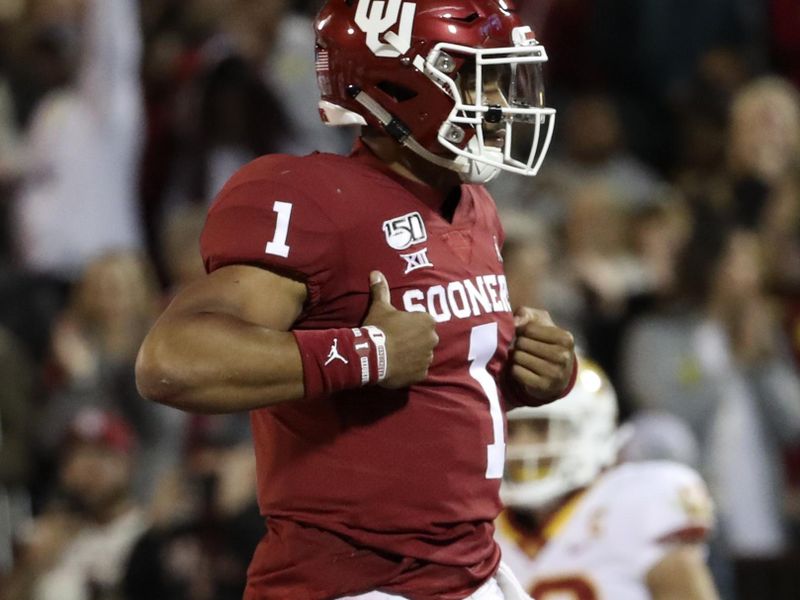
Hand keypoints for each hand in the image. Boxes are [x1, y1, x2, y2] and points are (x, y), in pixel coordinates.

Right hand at [363, 271, 437, 388]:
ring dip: (413, 355)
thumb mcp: (379, 307)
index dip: (410, 324)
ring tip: (395, 355)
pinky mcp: (421, 374)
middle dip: (414, 340)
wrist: (372, 356)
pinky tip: (397, 367)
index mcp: (427, 321)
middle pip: (425, 338)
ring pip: (422, 355)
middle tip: (395, 341)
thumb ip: (381, 290)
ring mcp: (427, 358)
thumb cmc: (379, 329)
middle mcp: (432, 339)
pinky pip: (418, 371)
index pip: (423, 321)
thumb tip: (375, 273)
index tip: (397, 327)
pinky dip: (410, 370)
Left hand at [510, 307, 574, 400]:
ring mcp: (554, 373)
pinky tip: (523, 370)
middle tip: (524, 349)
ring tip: (524, 358)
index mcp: (565, 338)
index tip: (526, 335)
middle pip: (522, 343)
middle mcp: (563, 356)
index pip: (528, 329)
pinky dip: (515, 369)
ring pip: (518, 357)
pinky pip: (516, 372)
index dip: (521, 331)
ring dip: (515, 357)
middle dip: (518, 344)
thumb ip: (525, 314)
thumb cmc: (544, 341)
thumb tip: (514, 322)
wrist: (556, 375)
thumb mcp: (539, 322)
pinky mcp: (543, 387)